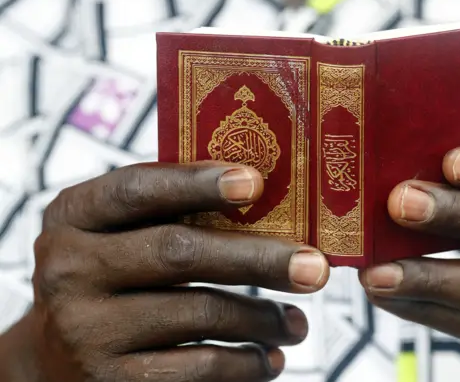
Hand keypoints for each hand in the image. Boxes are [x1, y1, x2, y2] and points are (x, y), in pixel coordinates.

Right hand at [3, 162, 328, 381]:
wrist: (58, 357)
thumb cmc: (113, 276)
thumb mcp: (121, 233)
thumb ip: (171, 210)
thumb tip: (265, 194)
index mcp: (74, 216)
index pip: (138, 189)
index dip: (198, 183)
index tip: (256, 182)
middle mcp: (69, 269)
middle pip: (180, 253)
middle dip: (258, 259)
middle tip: (315, 267)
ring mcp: (85, 329)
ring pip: (200, 313)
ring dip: (263, 318)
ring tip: (296, 322)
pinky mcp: (109, 381)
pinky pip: (198, 368)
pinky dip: (246, 363)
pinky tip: (269, 358)